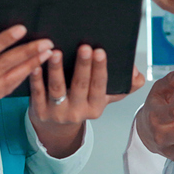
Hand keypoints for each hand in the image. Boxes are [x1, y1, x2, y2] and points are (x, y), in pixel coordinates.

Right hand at [0, 24, 52, 125]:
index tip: (21, 29)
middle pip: (3, 68)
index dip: (4, 40)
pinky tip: (31, 69)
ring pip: (8, 82)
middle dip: (27, 54)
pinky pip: (3, 92)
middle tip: (46, 43)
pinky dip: (19, 80)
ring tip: (46, 55)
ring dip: (29, 68)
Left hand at [28, 45, 146, 157]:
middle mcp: (77, 112)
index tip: (100, 51)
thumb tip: (137, 74)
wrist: (56, 127)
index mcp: (95, 108)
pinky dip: (36, 79)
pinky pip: (37, 94)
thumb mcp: (105, 97)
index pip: (100, 86)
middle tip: (84, 46)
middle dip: (83, 66)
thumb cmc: (83, 103)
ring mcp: (57, 113)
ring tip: (57, 52)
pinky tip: (36, 65)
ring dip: (57, 70)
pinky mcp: (39, 112)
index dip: (99, 69)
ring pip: (57, 89)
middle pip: (80, 86)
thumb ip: (125, 85)